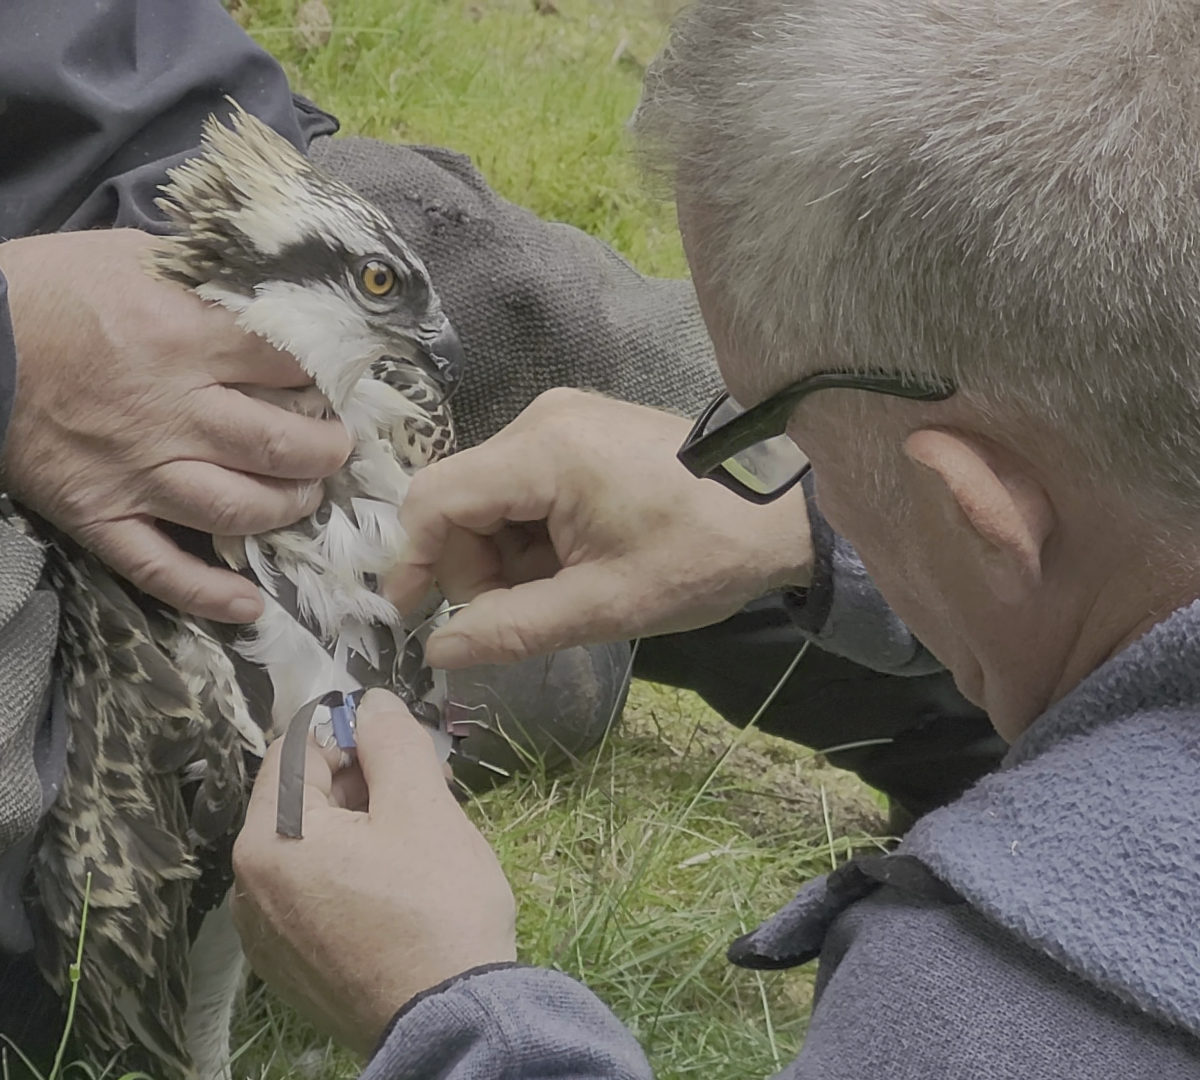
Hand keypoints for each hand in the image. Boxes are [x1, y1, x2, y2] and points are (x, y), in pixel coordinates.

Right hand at [0, 230, 353, 621]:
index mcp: (187, 337)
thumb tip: (259, 281)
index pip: (288, 365)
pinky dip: (211, 594)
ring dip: (287, 509)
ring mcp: (140, 473)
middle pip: (283, 444)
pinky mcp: (101, 515)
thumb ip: (198, 273)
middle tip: (334, 446)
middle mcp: (176, 411)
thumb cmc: (43, 286)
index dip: (324, 374)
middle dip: (325, 451)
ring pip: (241, 509)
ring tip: (302, 499)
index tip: (333, 380)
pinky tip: (249, 606)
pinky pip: (163, 568)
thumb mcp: (131, 252)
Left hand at [231, 690, 516, 1056]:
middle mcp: (248, 886)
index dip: (352, 734)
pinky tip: (397, 891)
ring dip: (358, 830)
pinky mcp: (291, 969)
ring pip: (308, 849)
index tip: (401, 747)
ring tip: (417, 844)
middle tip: (423, 793)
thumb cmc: (437, 910)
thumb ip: (392, 742)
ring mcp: (266, 934)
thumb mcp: (424, 808)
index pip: (296, 748)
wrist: (453, 1027)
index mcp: (268, 839)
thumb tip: (372, 703)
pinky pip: (312, 897)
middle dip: (359, 784)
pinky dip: (348, 878)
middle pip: (298, 800)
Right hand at [387, 388, 813, 668]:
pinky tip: (575, 559)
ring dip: (506, 553)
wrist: (786, 508)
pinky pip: (522, 483)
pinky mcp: (580, 428)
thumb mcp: (606, 605)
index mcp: (545, 450)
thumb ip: (513, 628)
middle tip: (521, 613)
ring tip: (564, 587)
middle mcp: (542, 418)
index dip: (415, 562)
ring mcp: (562, 418)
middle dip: (473, 565)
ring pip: (489, 495)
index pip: (436, 500)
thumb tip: (439, 651)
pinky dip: (531, 532)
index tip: (413, 616)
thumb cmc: (703, 554)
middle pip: (459, 498)